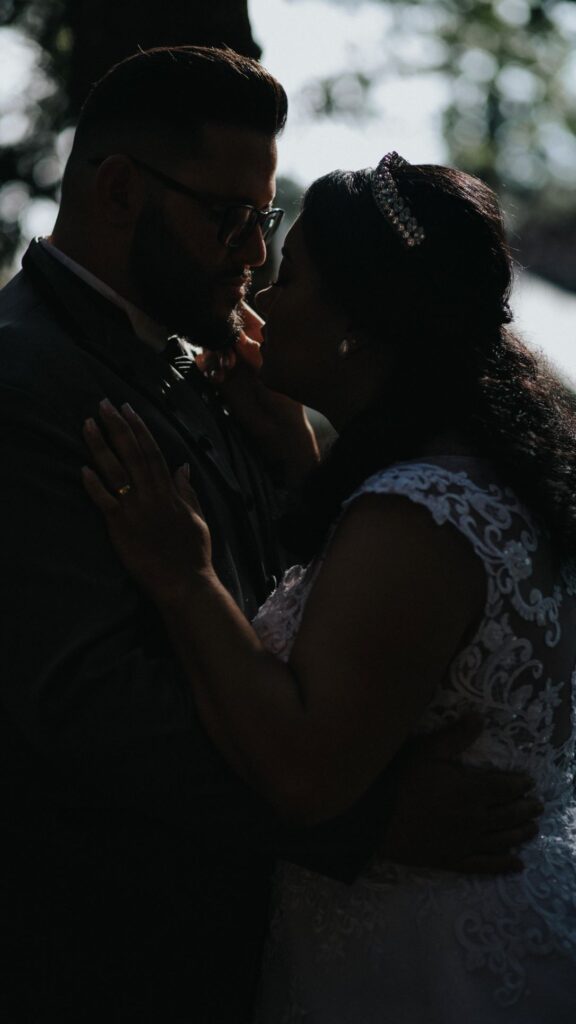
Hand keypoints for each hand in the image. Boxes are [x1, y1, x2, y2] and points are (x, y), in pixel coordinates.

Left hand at [81, 399, 212, 603]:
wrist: (185, 582)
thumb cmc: (193, 553)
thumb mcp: (197, 517)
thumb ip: (187, 490)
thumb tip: (183, 466)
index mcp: (170, 492)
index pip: (152, 451)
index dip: (139, 428)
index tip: (128, 409)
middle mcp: (152, 495)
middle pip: (132, 453)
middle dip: (117, 426)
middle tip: (103, 404)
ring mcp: (136, 510)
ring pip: (115, 471)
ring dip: (100, 446)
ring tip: (88, 425)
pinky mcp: (122, 528)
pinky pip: (105, 501)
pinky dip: (94, 485)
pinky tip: (83, 468)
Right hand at [197, 303, 319, 487]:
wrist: (276, 427)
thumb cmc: (283, 397)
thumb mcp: (271, 369)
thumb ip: (253, 351)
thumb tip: (235, 336)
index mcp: (260, 337)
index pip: (243, 315)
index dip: (232, 311)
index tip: (225, 312)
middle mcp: (243, 346)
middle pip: (222, 328)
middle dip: (221, 335)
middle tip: (228, 351)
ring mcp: (230, 362)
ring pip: (211, 345)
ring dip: (215, 353)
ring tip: (225, 368)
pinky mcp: (219, 378)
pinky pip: (206, 366)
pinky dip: (208, 368)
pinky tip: (218, 378)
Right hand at [380, 714, 541, 873]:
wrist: (373, 817)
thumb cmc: (399, 779)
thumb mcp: (426, 750)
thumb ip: (455, 736)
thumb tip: (479, 718)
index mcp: (471, 790)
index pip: (505, 787)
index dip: (519, 785)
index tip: (529, 783)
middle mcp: (475, 819)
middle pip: (509, 814)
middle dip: (525, 808)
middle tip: (537, 805)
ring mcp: (465, 842)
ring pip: (502, 839)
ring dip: (521, 833)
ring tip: (532, 828)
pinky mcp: (452, 860)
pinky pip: (485, 865)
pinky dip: (504, 864)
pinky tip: (517, 864)